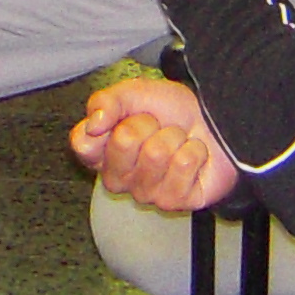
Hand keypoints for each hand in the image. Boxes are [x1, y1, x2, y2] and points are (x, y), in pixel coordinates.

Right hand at [70, 78, 240, 213]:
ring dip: (174, 137)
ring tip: (177, 141)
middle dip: (148, 123)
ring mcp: (145, 193)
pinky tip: (192, 155)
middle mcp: (118, 178)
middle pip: (123, 141)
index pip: (82, 144)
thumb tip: (93, 125)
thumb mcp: (133, 93)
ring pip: (156, 153)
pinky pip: (182, 165)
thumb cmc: (170, 111)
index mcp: (101, 153)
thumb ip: (105, 102)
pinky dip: (194, 150)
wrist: (212, 121)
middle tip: (158, 127)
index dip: (104, 124)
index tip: (123, 115)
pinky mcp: (174, 202)